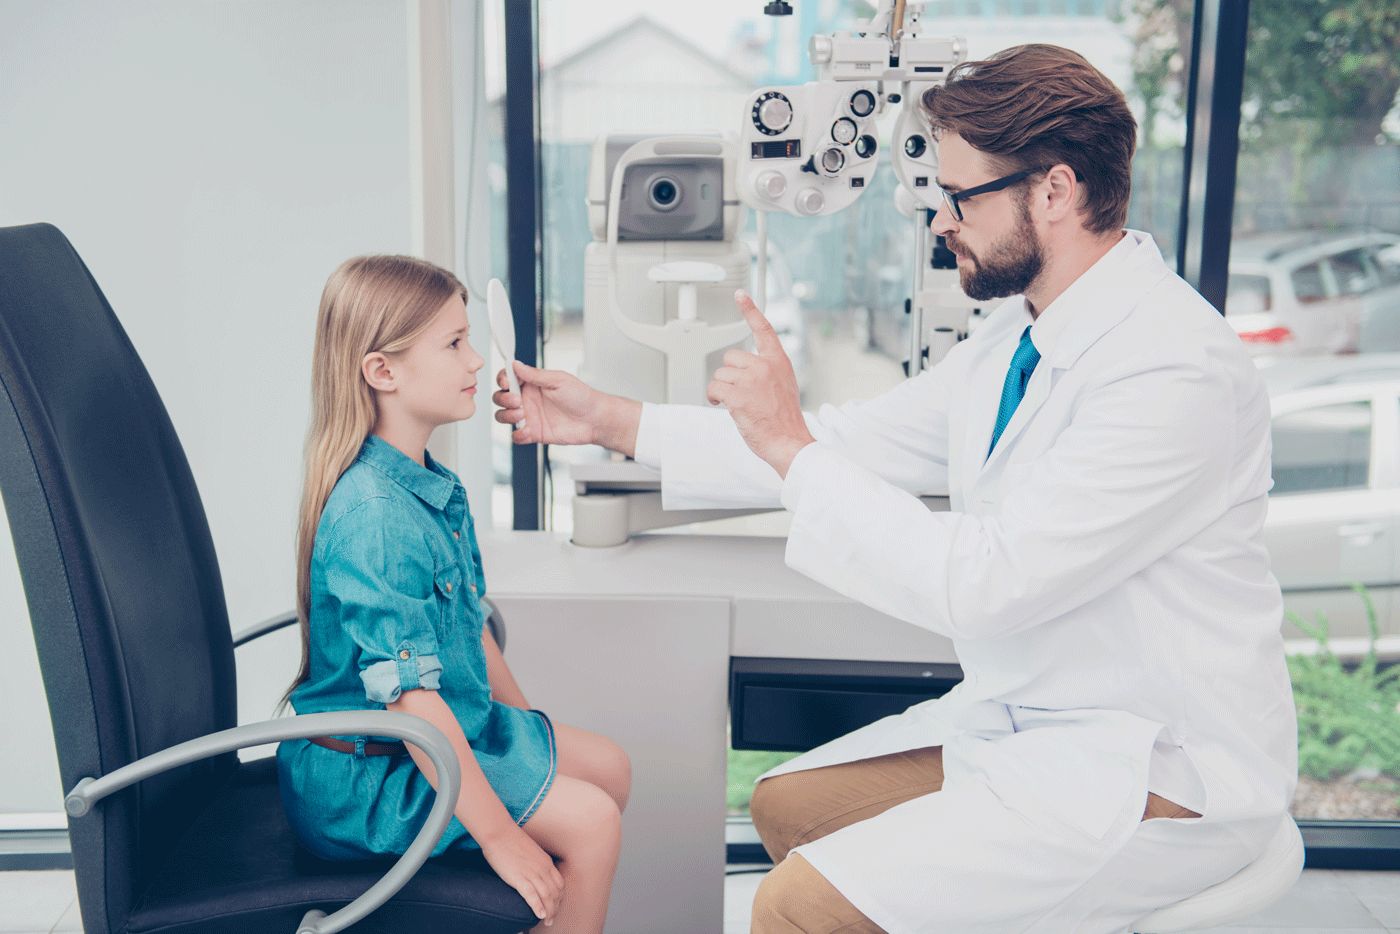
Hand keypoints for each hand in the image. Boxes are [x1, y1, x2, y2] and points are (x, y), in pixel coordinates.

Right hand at [478, 825, 564, 923]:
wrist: (499, 832)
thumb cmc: (511, 840)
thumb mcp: (530, 851)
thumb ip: (535, 862)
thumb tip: (533, 871)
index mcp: (546, 862)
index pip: (559, 884)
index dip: (559, 898)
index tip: (555, 906)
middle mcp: (543, 868)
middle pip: (555, 893)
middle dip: (555, 908)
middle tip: (552, 918)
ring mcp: (532, 873)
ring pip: (546, 897)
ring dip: (549, 912)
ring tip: (547, 921)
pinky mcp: (520, 878)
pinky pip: (532, 896)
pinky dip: (538, 907)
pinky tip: (540, 915)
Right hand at [492, 361, 603, 446]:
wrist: (594, 419)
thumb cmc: (581, 397)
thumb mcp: (558, 380)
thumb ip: (535, 374)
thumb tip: (516, 364)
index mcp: (533, 383)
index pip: (508, 378)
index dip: (502, 379)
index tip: (506, 382)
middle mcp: (528, 399)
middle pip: (500, 397)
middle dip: (503, 398)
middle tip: (517, 400)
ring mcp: (530, 416)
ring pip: (503, 416)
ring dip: (506, 415)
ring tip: (522, 414)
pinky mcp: (534, 433)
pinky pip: (517, 435)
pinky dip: (518, 434)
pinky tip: (528, 431)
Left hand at [707, 290, 814, 476]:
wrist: (788, 441)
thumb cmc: (785, 420)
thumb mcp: (783, 386)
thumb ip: (767, 372)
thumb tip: (746, 372)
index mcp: (778, 362)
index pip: (764, 329)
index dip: (750, 310)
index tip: (741, 295)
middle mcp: (765, 366)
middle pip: (731, 358)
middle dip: (731, 375)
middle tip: (741, 393)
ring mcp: (751, 380)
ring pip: (720, 375)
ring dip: (722, 389)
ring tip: (737, 403)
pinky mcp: (738, 395)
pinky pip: (714, 389)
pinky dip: (714, 398)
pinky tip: (724, 406)